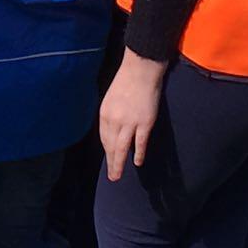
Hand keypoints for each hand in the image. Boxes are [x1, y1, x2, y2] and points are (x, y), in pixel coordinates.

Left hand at [99, 50, 168, 181]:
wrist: (140, 71)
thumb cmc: (126, 81)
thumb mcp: (111, 98)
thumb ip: (111, 114)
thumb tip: (113, 129)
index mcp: (104, 113)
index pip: (104, 137)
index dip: (106, 150)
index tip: (109, 159)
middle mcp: (114, 120)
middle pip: (110, 146)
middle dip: (111, 162)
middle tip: (112, 176)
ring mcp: (129, 123)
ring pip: (122, 148)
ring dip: (119, 163)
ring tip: (118, 175)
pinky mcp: (144, 123)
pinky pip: (140, 143)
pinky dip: (138, 154)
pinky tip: (137, 162)